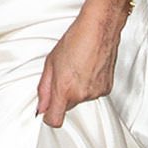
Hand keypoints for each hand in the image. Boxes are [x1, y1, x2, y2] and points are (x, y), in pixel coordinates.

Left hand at [37, 6, 118, 127]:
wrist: (99, 27)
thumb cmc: (76, 39)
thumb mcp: (50, 63)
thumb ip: (44, 89)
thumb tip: (41, 106)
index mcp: (65, 89)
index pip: (55, 120)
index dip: (49, 116)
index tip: (47, 109)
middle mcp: (82, 94)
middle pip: (67, 107)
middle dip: (63, 96)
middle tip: (64, 74)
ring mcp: (96, 92)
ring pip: (80, 99)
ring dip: (77, 89)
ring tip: (78, 67)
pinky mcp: (107, 88)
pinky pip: (92, 93)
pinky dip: (89, 84)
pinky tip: (89, 68)